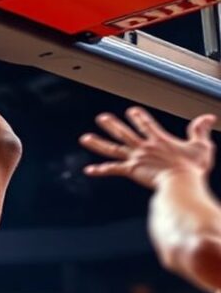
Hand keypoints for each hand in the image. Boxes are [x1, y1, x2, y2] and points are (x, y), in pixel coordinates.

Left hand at [80, 107, 216, 188]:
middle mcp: (145, 147)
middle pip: (124, 132)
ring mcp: (136, 158)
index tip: (132, 110)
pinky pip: (112, 170)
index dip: (139, 117)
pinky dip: (100, 170)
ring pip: (112, 148)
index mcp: (160, 140)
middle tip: (101, 118)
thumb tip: (208, 117)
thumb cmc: (192, 168)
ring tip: (84, 138)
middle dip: (112, 124)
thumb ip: (201, 131)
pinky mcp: (131, 170)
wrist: (181, 182)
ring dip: (98, 143)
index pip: (147, 124)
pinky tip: (89, 169)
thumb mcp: (201, 146)